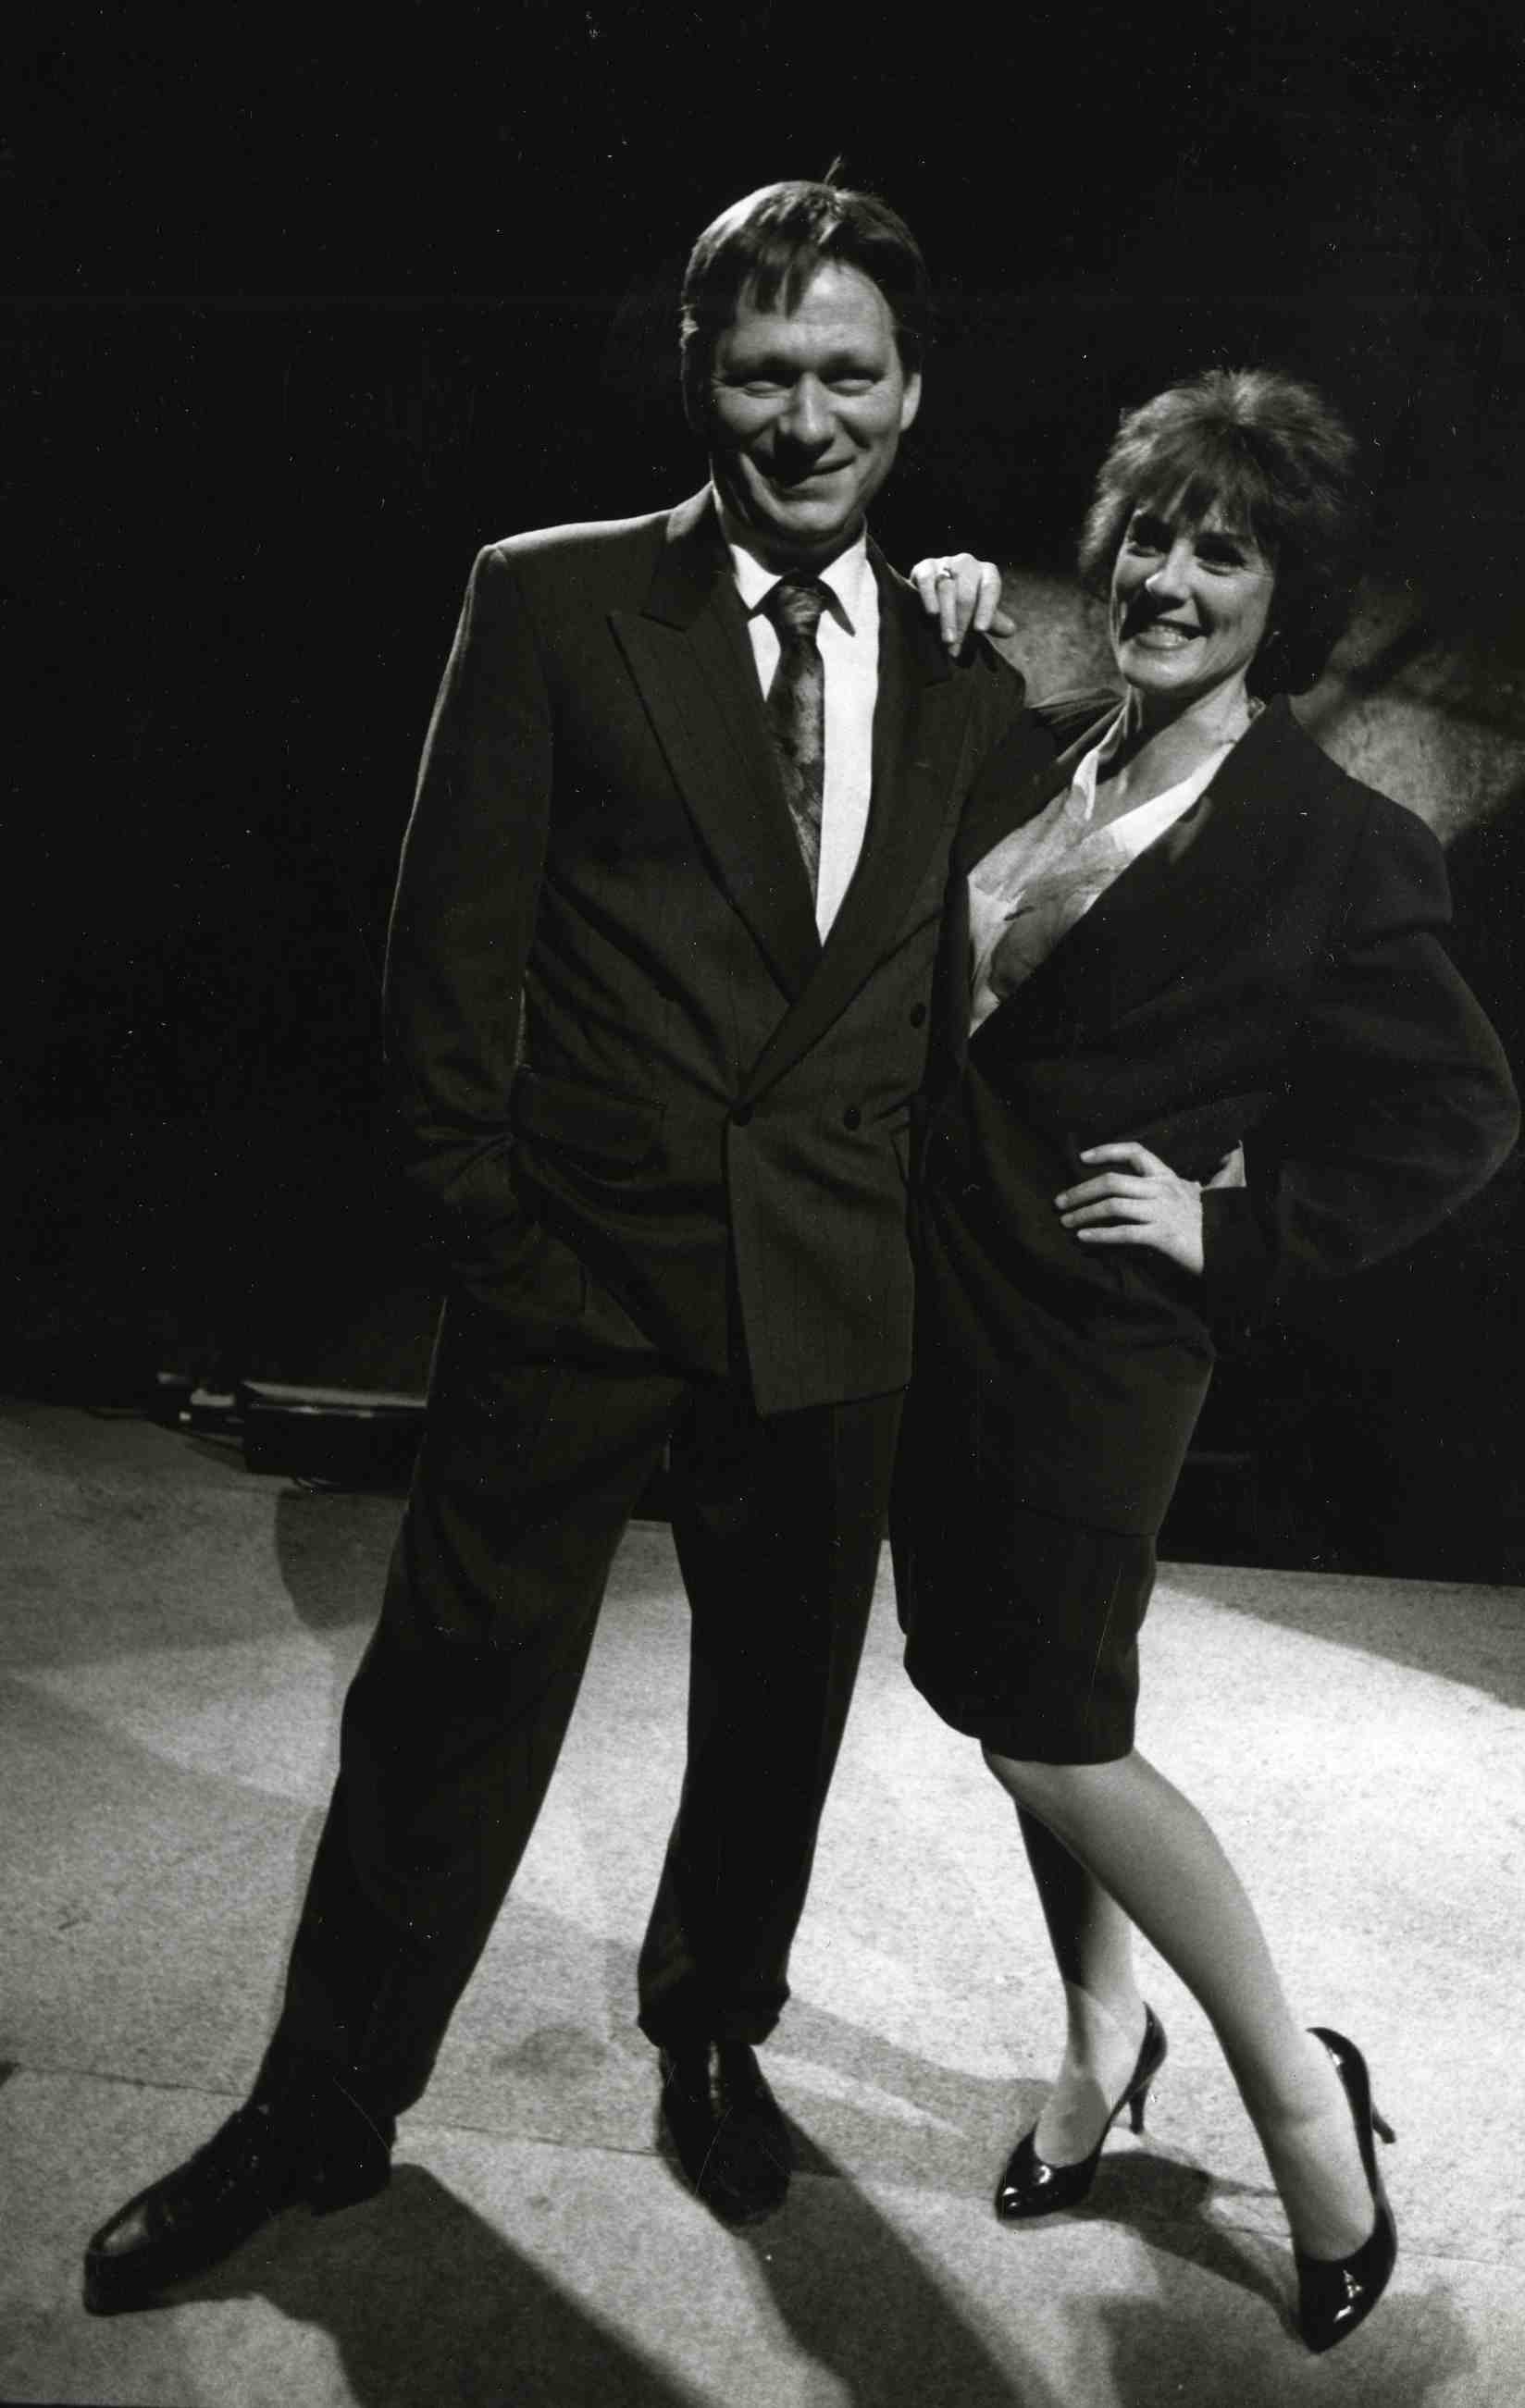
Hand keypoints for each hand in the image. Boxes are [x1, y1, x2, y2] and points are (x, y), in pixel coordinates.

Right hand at [909, 552, 1015, 649]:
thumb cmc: (963, 606)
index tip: (981, 630)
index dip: (986, 609)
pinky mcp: (924, 567)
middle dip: (962, 623)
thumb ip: (993, 621)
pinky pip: (928, 580)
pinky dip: (930, 597)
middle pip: (966, 594)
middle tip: (957, 647)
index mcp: (986, 572)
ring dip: (948, 618)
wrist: (933, 592)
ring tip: (948, 640)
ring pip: (947, 589)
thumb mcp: (980, 613)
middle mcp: (967, 563)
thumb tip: (1010, 630)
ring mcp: (945, 562)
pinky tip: (932, 614)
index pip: (990, 588)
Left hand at [1054, 1141, 1205, 1274]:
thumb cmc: (1215, 1224)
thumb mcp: (1207, 1193)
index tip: (1083, 1158)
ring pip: (1112, 1206)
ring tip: (1066, 1222)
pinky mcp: (1161, 1237)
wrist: (1231, 1252)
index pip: (1136, 1152)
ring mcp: (1162, 1212)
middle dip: (1081, 1190)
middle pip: (1112, 1181)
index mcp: (1169, 1177)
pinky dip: (1099, 1235)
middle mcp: (1163, 1190)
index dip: (1107, 1151)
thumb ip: (1198, 1177)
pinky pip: (1122, 1233)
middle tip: (1060, 1202)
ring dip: (1083, 1213)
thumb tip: (1209, 1160)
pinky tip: (1083, 1238)